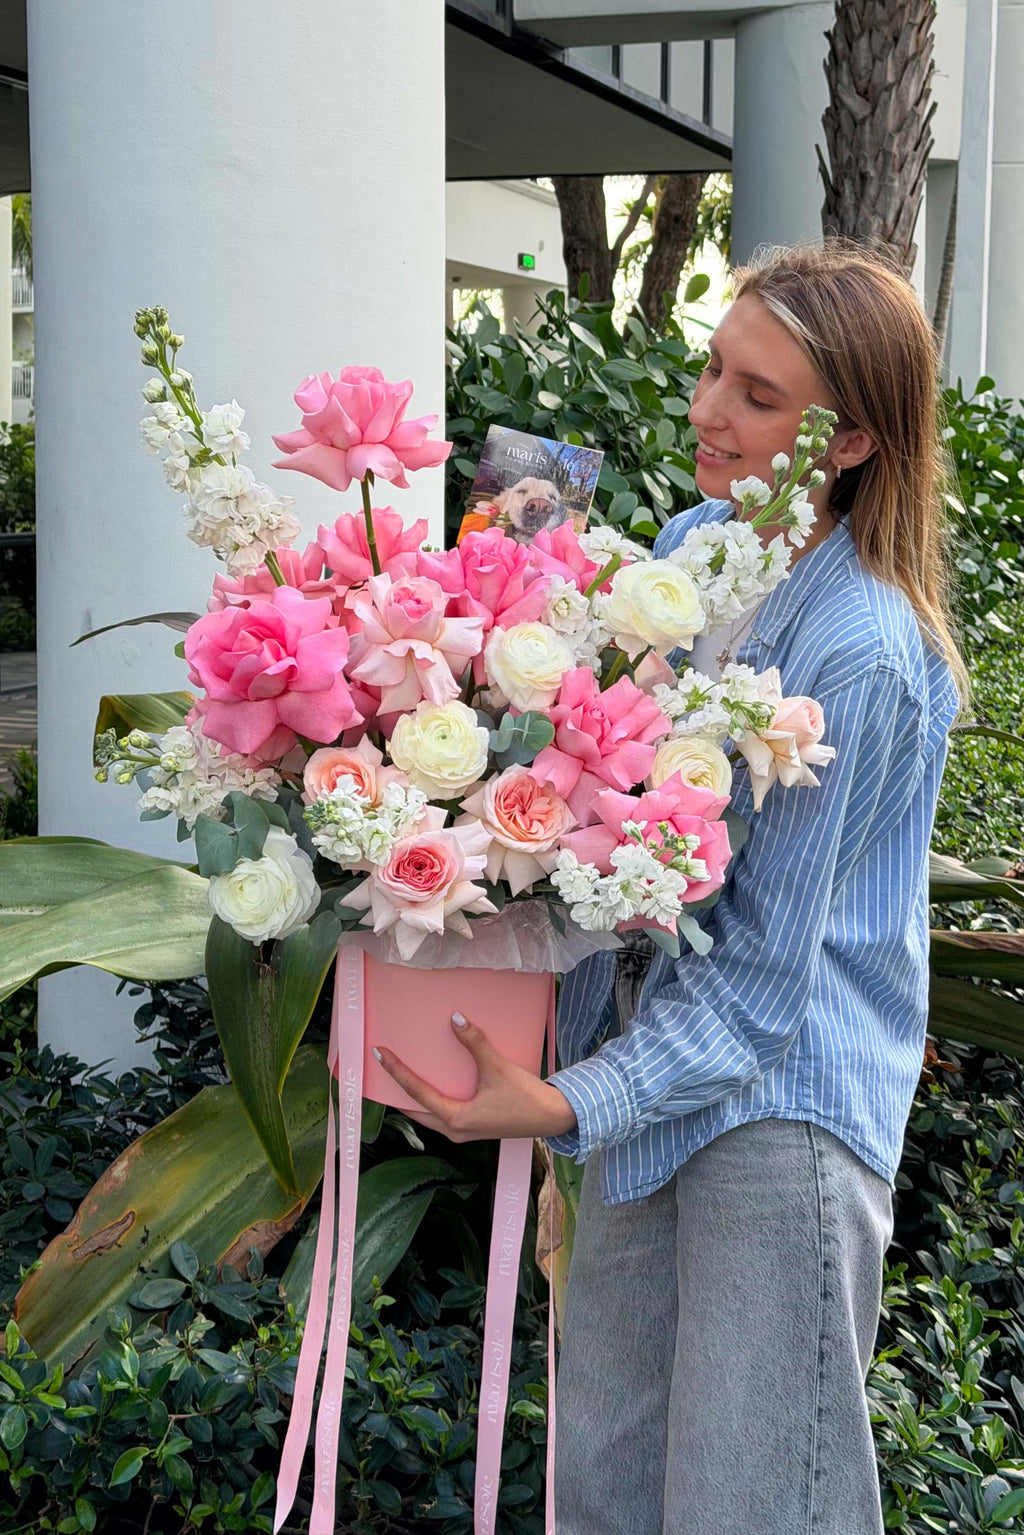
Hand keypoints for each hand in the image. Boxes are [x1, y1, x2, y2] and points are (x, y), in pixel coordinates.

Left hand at [373, 1011, 577, 1142]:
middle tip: (384, 1070)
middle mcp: (455, 1130)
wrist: (553, 1118)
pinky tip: (435, 1086)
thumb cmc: (525, 1097)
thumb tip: (455, 1019)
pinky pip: (443, 1115)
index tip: (380, 1054)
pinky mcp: (475, 1129)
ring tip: (403, 1077)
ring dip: (415, 1098)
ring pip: (429, 1116)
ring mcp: (464, 1132)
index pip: (417, 1093)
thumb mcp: (497, 1067)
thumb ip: (475, 1043)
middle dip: (397, 1092)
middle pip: (416, 1110)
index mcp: (456, 1119)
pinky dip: (432, 1101)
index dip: (397, 1072)